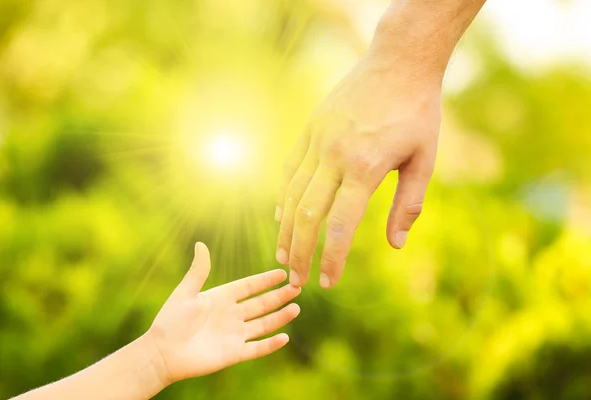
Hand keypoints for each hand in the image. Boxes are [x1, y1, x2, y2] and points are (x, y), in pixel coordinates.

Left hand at [144, 243, 300, 384]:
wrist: (161, 353)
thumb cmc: (170, 321)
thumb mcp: (185, 292)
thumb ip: (198, 271)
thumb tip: (201, 244)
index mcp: (221, 298)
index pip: (249, 287)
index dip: (265, 280)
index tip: (283, 273)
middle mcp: (231, 315)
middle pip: (261, 304)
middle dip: (279, 296)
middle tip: (298, 287)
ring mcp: (234, 335)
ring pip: (263, 324)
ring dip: (280, 317)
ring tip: (296, 308)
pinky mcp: (233, 353)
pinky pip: (256, 348)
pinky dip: (270, 345)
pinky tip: (285, 337)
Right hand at [275, 53, 441, 288]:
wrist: (399, 61)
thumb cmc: (417, 112)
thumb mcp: (424, 160)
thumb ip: (409, 205)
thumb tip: (395, 245)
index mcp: (366, 165)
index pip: (341, 224)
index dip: (331, 258)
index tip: (328, 283)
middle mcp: (334, 154)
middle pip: (307, 214)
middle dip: (300, 252)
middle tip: (296, 280)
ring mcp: (318, 139)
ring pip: (292, 194)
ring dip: (285, 229)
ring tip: (283, 255)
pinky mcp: (310, 128)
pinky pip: (290, 169)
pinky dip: (283, 196)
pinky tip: (281, 216)